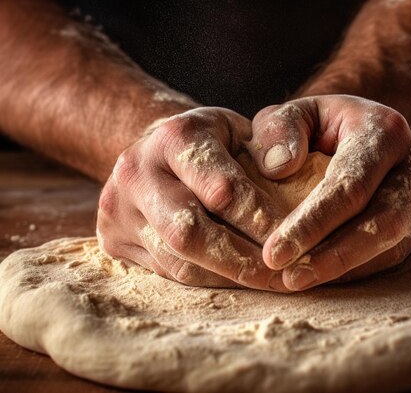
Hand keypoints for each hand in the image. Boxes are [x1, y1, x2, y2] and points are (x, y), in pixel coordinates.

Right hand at [96, 107, 288, 290]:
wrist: (156, 148)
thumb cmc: (214, 142)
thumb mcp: (242, 130)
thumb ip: (269, 148)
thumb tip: (294, 182)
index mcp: (175, 137)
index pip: (222, 189)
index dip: (260, 221)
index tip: (294, 242)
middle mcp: (137, 171)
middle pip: (189, 233)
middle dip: (241, 261)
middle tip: (281, 276)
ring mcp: (117, 209)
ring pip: (177, 261)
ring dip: (227, 279)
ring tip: (267, 285)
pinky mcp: (112, 240)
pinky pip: (165, 273)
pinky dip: (207, 282)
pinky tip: (238, 284)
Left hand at [249, 95, 410, 290]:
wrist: (362, 129)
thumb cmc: (321, 124)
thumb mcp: (295, 113)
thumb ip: (279, 130)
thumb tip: (279, 169)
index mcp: (386, 131)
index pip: (351, 185)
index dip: (312, 222)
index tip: (273, 253)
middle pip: (384, 222)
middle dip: (334, 256)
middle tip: (289, 279)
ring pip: (394, 246)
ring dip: (345, 270)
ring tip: (297, 282)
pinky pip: (395, 255)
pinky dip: (357, 271)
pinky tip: (321, 279)